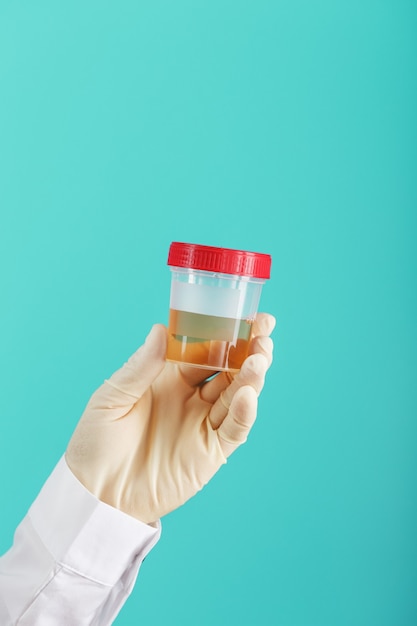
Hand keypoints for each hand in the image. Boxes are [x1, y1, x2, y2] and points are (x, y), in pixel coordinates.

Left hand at [66, 313, 274, 523]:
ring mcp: (202, 424)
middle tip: (263, 330)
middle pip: (227, 368)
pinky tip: (246, 394)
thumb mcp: (112, 398)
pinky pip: (234, 429)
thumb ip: (140, 367)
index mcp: (169, 378)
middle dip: (248, 348)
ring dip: (250, 375)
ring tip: (259, 356)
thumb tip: (162, 329)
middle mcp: (191, 398)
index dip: (222, 332)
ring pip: (236, 394)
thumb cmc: (96, 443)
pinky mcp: (210, 453)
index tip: (242, 312)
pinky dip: (244, 412)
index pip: (204, 348)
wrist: (96, 495)